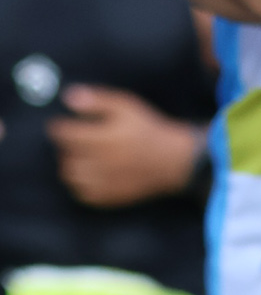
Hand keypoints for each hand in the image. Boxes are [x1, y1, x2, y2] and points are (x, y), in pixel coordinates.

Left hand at [48, 87, 204, 207]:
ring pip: (71, 176)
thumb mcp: (126, 106)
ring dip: (68, 164)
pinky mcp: (107, 197)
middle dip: (64, 147)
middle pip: (67, 156)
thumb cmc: (147, 128)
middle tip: (70, 139)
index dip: (58, 128)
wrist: (170, 160)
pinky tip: (86, 172)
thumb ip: (97, 100)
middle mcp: (103, 162)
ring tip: (76, 155)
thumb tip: (68, 97)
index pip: (68, 134)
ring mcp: (104, 182)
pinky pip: (81, 193)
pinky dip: (78, 182)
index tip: (56, 124)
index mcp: (106, 137)